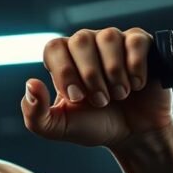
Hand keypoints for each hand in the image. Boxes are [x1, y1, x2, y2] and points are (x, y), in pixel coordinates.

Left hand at [20, 27, 172, 147]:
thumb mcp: (58, 127)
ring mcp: (115, 42)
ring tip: (119, 95)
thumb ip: (35, 113)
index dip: (64, 71)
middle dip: (90, 75)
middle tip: (100, 101)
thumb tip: (31, 83)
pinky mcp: (141, 44)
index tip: (76, 97)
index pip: (54, 47)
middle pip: (80, 40)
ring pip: (108, 37)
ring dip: (113, 73)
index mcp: (63, 60)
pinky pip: (135, 41)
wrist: (132, 135)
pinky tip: (136, 84)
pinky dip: (135, 66)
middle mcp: (87, 45)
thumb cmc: (94, 125)